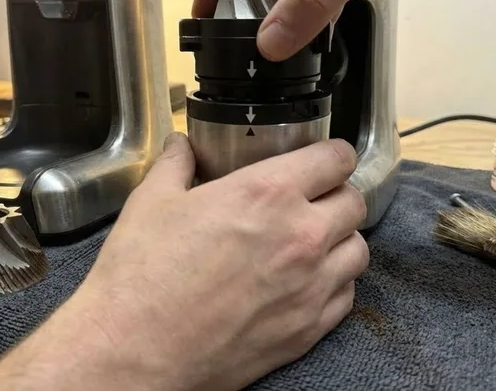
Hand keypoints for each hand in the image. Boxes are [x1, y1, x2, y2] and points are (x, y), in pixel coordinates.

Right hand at [75, 132, 369, 389]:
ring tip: (313, 243)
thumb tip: (182, 145)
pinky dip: (335, 284)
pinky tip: (305, 283)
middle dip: (336, 195)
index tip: (322, 159)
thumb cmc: (140, 275)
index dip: (332, 154)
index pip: (335, 158)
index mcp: (267, 193)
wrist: (136, 351)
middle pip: (354, 202)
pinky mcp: (308, 330)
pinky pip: (346, 296)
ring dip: (340, 240)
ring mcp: (310, 288)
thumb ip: (176, 164)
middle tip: (311, 200)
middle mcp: (302, 237)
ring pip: (358, 250)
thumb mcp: (151, 202)